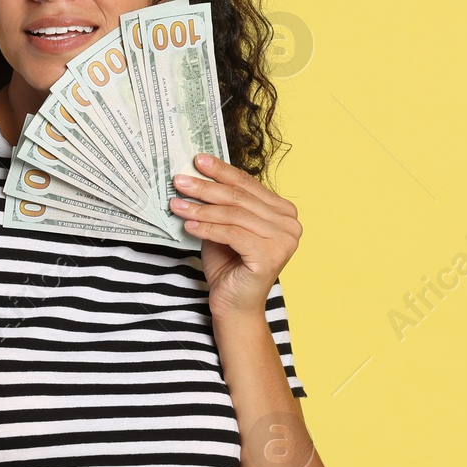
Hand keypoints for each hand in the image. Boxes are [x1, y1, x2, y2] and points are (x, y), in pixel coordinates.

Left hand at [170, 153, 301, 318]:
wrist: (233, 306)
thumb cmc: (228, 266)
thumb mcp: (223, 227)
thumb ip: (220, 203)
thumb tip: (196, 174)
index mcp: (284, 212)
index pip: (248, 185)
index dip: (222, 171)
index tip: (197, 160)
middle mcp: (290, 224)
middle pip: (240, 198)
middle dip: (206, 187)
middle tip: (179, 180)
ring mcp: (284, 240)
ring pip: (234, 215)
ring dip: (201, 208)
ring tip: (177, 204)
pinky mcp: (271, 256)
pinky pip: (232, 233)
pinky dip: (207, 228)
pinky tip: (188, 225)